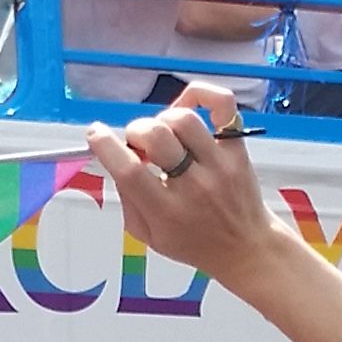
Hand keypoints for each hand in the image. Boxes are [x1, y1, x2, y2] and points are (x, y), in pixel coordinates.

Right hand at [87, 84, 293, 289]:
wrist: (246, 248)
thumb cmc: (192, 242)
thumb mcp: (148, 236)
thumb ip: (127, 199)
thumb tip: (116, 158)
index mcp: (167, 213)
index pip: (130, 171)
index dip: (106, 146)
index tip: (95, 134)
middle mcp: (194, 186)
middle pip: (156, 137)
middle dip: (136, 131)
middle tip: (139, 145)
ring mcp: (219, 164)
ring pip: (183, 119)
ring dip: (162, 120)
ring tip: (164, 134)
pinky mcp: (237, 149)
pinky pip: (223, 105)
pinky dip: (201, 94)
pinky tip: (187, 104)